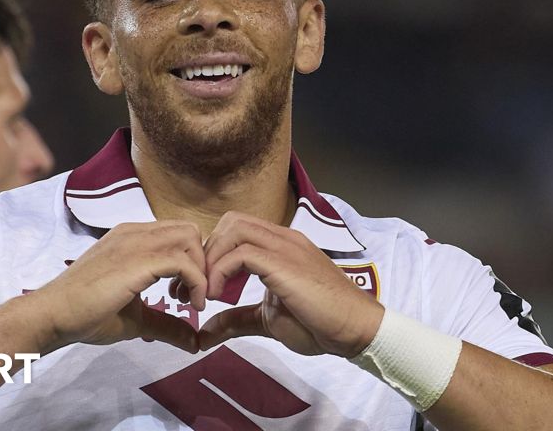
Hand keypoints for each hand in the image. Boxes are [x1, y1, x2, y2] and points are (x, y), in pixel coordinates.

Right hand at [32, 221, 205, 353]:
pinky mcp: (137, 260)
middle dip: (202, 262)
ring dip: (201, 271)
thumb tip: (194, 342)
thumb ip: (166, 324)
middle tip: (191, 296)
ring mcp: (135, 242)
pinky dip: (196, 282)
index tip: (184, 295)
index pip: (178, 234)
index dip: (191, 262)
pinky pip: (183, 262)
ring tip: (189, 302)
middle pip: (190, 231)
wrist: (52, 316)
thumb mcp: (136, 319)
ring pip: (190, 239)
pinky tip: (189, 305)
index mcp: (131, 238)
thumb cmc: (86, 315)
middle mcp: (134, 233)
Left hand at [197, 211, 383, 356]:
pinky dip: (221, 272)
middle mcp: (282, 238)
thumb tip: (205, 332)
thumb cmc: (319, 323)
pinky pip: (242, 254)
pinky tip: (217, 297)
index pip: (236, 228)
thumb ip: (237, 318)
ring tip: (206, 293)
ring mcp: (285, 247)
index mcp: (280, 245)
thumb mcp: (268, 319)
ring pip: (234, 229)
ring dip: (211, 259)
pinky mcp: (285, 263)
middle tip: (196, 287)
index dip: (213, 253)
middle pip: (230, 221)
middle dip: (207, 252)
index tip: (200, 286)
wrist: (355, 329)